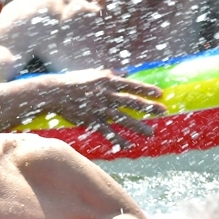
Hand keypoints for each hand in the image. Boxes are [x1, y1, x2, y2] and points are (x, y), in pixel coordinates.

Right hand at [35, 68, 164, 137]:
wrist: (55, 93)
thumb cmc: (75, 81)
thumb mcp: (95, 73)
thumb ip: (112, 74)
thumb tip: (127, 73)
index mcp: (108, 81)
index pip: (132, 85)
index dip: (147, 89)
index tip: (160, 93)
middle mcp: (106, 95)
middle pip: (131, 102)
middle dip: (149, 107)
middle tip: (164, 111)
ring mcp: (99, 109)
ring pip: (123, 119)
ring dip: (138, 127)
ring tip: (151, 133)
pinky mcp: (91, 121)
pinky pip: (107, 132)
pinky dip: (118, 139)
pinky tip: (128, 145)